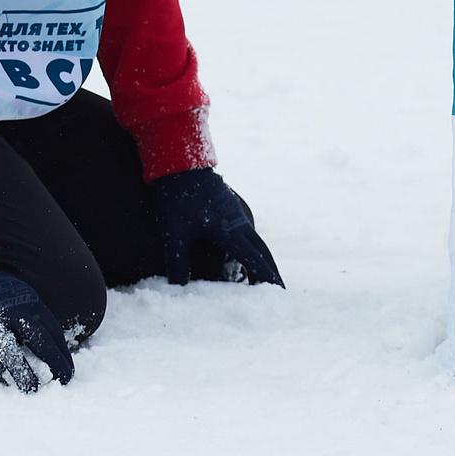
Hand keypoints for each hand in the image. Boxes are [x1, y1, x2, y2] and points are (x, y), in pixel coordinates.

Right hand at [0, 255, 74, 391]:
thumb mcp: (19, 296)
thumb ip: (33, 318)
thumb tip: (52, 346)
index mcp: (28, 301)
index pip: (53, 330)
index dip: (63, 353)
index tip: (68, 370)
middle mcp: (13, 311)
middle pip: (40, 340)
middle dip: (55, 362)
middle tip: (64, 381)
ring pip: (12, 355)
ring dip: (25, 375)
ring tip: (34, 390)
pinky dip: (1, 374)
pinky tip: (8, 383)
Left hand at [151, 167, 283, 286]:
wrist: (179, 161)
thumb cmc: (176, 195)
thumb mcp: (173, 231)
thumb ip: (177, 262)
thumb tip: (179, 289)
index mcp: (229, 230)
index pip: (254, 260)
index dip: (266, 278)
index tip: (277, 294)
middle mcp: (238, 223)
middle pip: (263, 252)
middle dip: (272, 273)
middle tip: (281, 293)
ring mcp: (237, 214)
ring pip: (258, 242)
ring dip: (265, 261)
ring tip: (267, 281)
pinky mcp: (231, 208)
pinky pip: (250, 234)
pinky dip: (255, 250)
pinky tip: (248, 257)